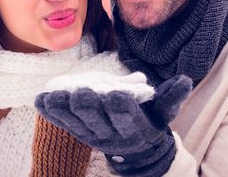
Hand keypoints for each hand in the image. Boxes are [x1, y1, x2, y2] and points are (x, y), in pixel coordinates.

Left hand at [35, 75, 192, 175]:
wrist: (137, 147)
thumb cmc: (152, 119)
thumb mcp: (165, 110)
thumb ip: (173, 96)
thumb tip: (185, 80)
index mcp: (136, 128)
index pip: (127, 118)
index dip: (121, 108)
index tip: (115, 94)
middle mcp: (112, 135)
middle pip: (98, 122)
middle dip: (89, 107)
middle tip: (81, 92)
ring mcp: (93, 136)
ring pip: (77, 124)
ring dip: (64, 110)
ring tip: (54, 96)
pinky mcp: (79, 133)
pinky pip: (63, 124)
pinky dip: (52, 113)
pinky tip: (42, 99)